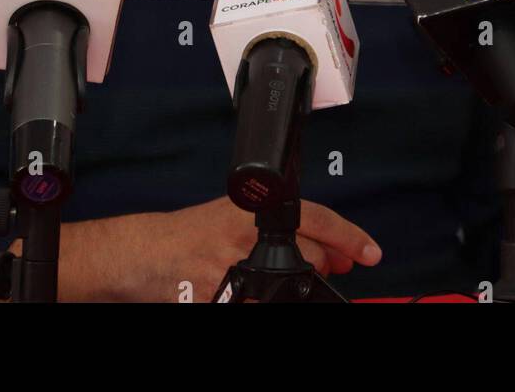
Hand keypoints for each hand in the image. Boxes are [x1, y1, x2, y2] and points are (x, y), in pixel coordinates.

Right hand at [39, 196, 381, 301]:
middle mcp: (249, 234)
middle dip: (322, 266)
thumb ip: (278, 228)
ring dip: (292, 288)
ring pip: (289, 285)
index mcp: (256, 209)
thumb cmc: (189, 235)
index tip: (371, 252)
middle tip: (326, 269)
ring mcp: (236, 267)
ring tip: (278, 283)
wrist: (143, 254)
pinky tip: (252, 297)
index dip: (349, 237)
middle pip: (310, 256)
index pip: (318, 219)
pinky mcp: (220, 296)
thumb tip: (327, 252)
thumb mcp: (237, 216)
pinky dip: (262, 302)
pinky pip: (261, 305)